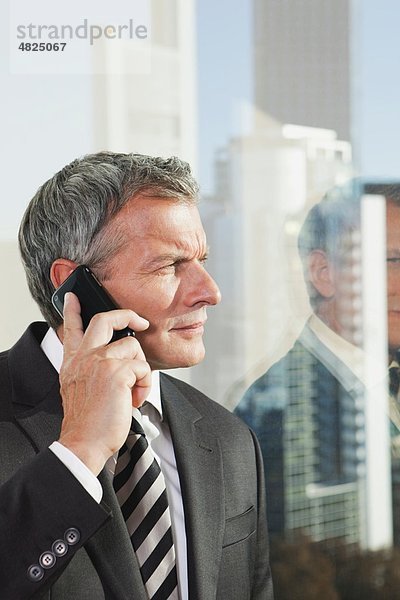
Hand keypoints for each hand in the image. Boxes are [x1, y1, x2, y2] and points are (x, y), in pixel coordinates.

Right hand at [58, 292, 150, 474]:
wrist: (84, 442)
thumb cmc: (87, 421)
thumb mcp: (77, 388)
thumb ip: (88, 370)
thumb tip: (114, 360)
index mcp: (73, 362)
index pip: (70, 328)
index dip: (72, 310)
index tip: (73, 296)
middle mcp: (84, 357)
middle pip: (104, 320)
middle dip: (126, 315)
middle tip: (139, 320)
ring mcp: (99, 362)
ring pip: (133, 346)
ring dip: (140, 369)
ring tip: (132, 391)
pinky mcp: (116, 372)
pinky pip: (142, 367)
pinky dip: (143, 384)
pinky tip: (133, 399)